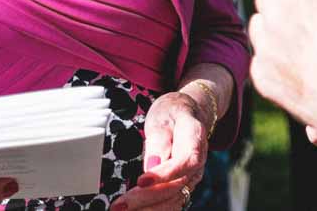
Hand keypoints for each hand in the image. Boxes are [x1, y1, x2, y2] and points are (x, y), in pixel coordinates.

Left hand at [113, 93, 208, 210]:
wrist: (185, 116)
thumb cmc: (171, 114)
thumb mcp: (162, 116)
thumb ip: (159, 140)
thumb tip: (152, 166)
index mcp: (195, 139)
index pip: (186, 161)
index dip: (165, 174)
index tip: (141, 181)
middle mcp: (197, 164)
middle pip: (176, 186)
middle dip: (146, 198)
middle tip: (119, 205)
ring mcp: (191, 178)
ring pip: (173, 201)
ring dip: (147, 209)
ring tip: (121, 210)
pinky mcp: (181, 187)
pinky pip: (169, 204)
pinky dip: (151, 210)